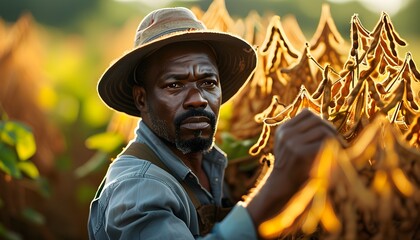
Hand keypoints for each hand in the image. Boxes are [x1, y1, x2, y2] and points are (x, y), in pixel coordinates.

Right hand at [245, 108, 338, 228]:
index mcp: (283, 129)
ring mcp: (292, 142)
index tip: (326, 133)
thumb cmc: (292, 166)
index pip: (307, 113)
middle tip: (336, 141)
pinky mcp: (300, 152)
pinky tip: (332, 157)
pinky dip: (332, 148)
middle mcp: (286, 133)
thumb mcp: (290, 145)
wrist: (282, 186)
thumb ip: (301, 132)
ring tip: (335, 149)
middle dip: (329, 129)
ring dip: (333, 138)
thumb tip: (322, 119)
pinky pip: (324, 142)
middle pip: (316, 119)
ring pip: (322, 130)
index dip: (320, 121)